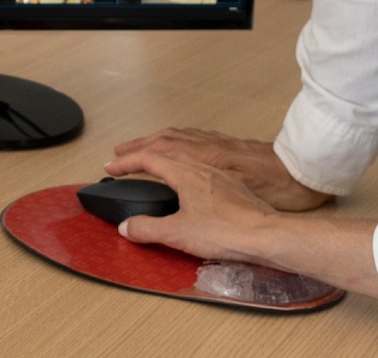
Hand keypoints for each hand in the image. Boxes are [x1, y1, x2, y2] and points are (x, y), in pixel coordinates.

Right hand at [103, 148, 377, 302]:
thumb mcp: (179, 233)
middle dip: (140, 148)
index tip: (109, 168)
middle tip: (121, 152)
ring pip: (185, 145)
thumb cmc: (224, 232)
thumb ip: (148, 229)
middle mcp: (200, 162)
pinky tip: (191, 165)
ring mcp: (219, 169)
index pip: (148, 159)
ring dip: (162, 145)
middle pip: (164, 144)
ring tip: (152, 150)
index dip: (126, 162)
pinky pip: (201, 152)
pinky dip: (184, 150)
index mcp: (184, 171)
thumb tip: (124, 226)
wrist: (269, 233)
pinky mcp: (233, 179)